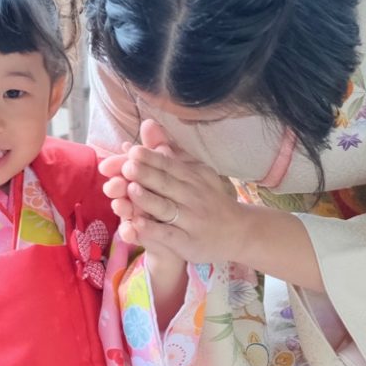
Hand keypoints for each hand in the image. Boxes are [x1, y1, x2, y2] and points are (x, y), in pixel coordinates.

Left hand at [98, 118, 248, 265]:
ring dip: (148, 199)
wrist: (239, 231)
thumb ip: (170, 150)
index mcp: (192, 176)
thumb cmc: (210, 198)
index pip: (169, 165)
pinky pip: (168, 234)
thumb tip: (146, 124)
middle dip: (147, 175)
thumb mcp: (196, 172)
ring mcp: (190, 219)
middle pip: (167, 184)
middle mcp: (192, 196)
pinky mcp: (187, 242)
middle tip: (127, 167)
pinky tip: (136, 224)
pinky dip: (153, 230)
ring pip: (166, 208)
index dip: (150, 159)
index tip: (132, 152)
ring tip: (130, 190)